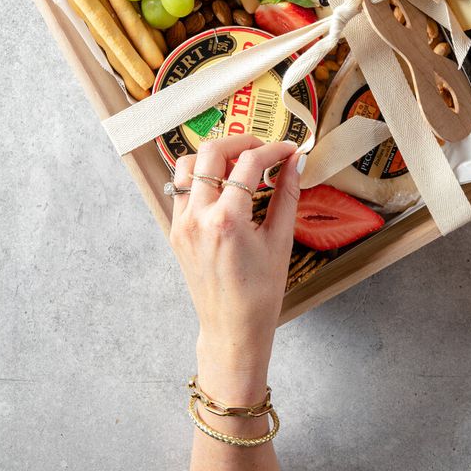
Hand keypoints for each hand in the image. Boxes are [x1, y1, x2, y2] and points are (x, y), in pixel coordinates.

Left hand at [169, 135, 301, 402]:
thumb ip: (287, 194)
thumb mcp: (280, 240)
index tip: (288, 150)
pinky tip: (223, 186)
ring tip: (239, 164)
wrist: (232, 329)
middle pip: (211, 151)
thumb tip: (295, 162)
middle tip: (262, 149)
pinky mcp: (176, 230)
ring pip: (188, 165)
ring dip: (214, 156)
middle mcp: (198, 217)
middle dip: (240, 141)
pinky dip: (201, 177)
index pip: (250, 163)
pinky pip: (181, 188)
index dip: (274, 149)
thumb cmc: (260, 292)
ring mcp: (182, 223)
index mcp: (227, 219)